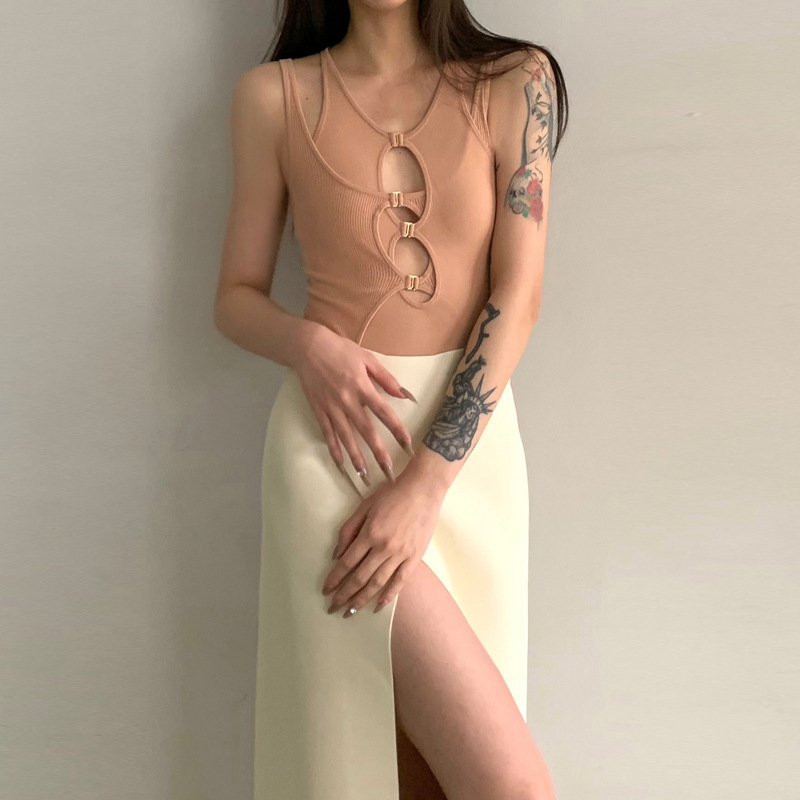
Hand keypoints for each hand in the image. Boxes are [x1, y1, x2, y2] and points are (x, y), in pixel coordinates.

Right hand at [291, 323, 416, 483]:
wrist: (308, 347)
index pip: (384, 412)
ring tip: (365, 476)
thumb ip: (386, 378)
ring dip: (356, 458)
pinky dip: (334, 450)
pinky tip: (340, 464)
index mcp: (362, 387)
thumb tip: (404, 394)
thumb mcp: (367, 358)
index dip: (397, 429)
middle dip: (379, 453)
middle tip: (389, 472)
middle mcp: (347, 401)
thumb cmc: (340, 350)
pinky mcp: (319, 411)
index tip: (407, 445)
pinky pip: (327, 434)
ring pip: (346, 438)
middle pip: (366, 431)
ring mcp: (331, 408)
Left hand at [321, 469, 446, 616]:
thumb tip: (337, 554)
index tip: (326, 590)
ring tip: (350, 612)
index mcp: (369, 534)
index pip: (347, 563)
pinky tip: (377, 607)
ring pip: (378, 583)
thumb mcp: (365, 506)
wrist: (423, 489)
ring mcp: (400, 554)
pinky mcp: (414, 557)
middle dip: (344, 595)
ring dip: (362, 600)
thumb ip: (349, 529)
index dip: (334, 579)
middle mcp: (384, 547)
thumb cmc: (392, 494)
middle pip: (360, 578)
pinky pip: (400, 581)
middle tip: (333, 608)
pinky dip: (388, 596)